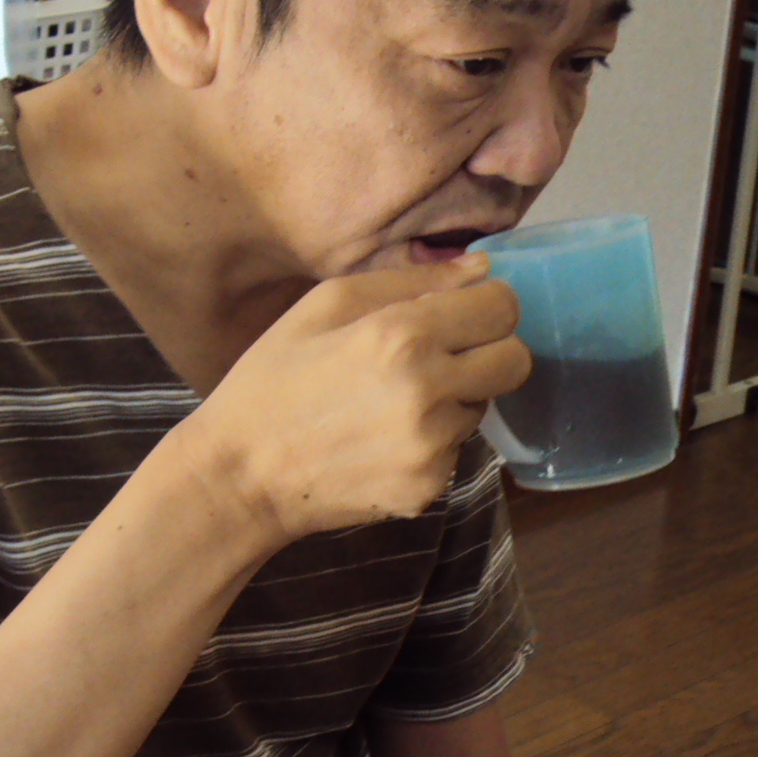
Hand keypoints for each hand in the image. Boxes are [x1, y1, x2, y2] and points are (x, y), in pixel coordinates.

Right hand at [182, 256, 531, 541]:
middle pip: (515, 360)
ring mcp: (433, 447)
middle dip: (490, 350)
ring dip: (455, 397)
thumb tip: (481, 268)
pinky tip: (382, 439)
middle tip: (444, 355)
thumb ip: (410, 281)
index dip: (489, 305)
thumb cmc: (274, 379)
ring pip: (484, 406)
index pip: (503, 308)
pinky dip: (432, 440)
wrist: (242, 475)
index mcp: (402, 336)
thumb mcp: (325, 305)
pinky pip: (457, 450)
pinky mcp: (429, 487)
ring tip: (393, 401)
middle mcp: (429, 392)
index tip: (464, 312)